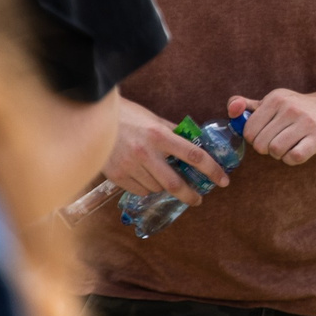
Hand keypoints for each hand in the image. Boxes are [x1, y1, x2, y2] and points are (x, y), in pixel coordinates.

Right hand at [104, 95, 230, 199]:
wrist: (92, 118)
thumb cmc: (126, 116)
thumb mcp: (153, 119)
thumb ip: (173, 133)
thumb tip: (195, 144)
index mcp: (159, 135)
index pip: (193, 154)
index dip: (211, 169)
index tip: (223, 180)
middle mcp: (145, 153)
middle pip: (175, 184)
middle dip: (190, 195)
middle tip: (198, 199)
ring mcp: (129, 166)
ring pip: (156, 188)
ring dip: (164, 187)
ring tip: (162, 177)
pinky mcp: (116, 176)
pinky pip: (140, 191)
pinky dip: (147, 188)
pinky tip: (144, 177)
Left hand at [231, 88, 315, 166]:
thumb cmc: (298, 109)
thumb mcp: (274, 102)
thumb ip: (248, 106)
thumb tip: (231, 109)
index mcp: (275, 99)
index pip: (248, 130)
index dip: (254, 137)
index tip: (266, 133)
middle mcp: (290, 108)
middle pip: (260, 143)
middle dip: (266, 147)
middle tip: (278, 140)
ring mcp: (305, 123)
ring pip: (275, 151)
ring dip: (279, 154)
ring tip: (288, 145)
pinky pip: (293, 157)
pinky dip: (291, 159)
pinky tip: (298, 151)